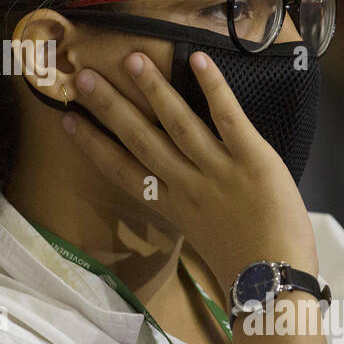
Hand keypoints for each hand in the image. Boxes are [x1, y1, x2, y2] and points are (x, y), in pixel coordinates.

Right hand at [63, 50, 318, 290]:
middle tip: (83, 77)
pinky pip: (228, 118)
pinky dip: (214, 88)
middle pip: (141, 139)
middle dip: (110, 107)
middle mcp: (187, 185)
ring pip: (178, 123)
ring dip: (153, 89)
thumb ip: (188, 205)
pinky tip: (198, 59)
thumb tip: (176, 184)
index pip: (122, 170)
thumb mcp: (203, 235)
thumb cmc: (247, 264)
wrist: (277, 283)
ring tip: (132, 59)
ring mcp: (218, 171)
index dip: (92, 143)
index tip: (67, 119)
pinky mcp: (253, 160)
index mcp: (172, 205)